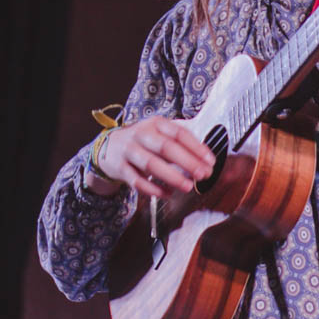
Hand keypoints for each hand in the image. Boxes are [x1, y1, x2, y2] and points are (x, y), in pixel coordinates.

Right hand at [87, 117, 215, 199]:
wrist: (108, 147)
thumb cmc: (143, 141)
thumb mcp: (159, 132)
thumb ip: (180, 139)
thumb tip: (206, 154)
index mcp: (156, 123)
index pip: (179, 133)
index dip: (196, 147)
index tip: (210, 161)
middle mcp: (141, 134)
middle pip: (166, 148)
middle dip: (187, 162)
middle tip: (203, 174)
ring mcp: (129, 151)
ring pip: (151, 165)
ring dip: (172, 177)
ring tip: (188, 187)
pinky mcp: (120, 168)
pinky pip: (137, 181)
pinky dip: (154, 190)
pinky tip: (168, 194)